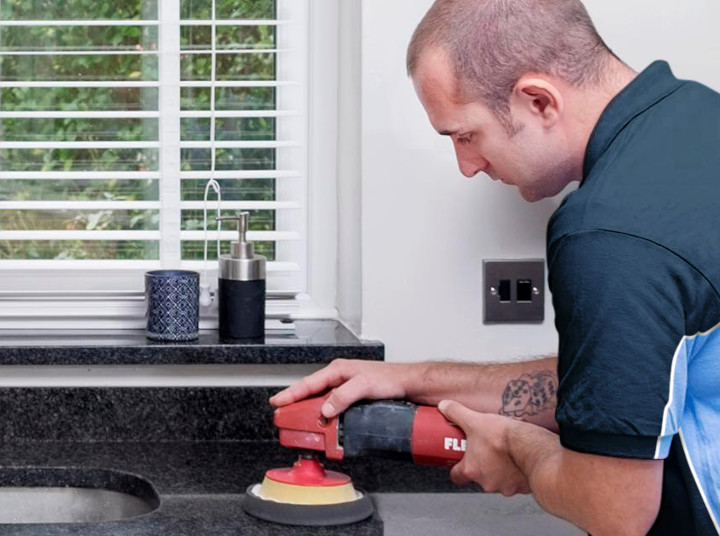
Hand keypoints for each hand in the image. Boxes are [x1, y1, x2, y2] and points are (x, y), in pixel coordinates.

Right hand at [269, 359, 416, 417]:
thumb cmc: (390, 378)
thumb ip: (343, 396)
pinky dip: (326, 414)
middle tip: (283, 416)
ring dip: (311, 411)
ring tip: (300, 422)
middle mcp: (339, 377)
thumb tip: (326, 409)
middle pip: (312, 392)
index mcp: (338, 370)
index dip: (291, 394)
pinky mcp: (353, 397)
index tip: (277, 402)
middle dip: (296, 403)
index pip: (308, 383)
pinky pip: (333, 406)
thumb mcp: (363, 386)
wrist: (408, 384)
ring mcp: (345, 387)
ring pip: (321, 400)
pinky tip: (324, 422)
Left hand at [438, 399, 530, 495]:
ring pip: (499, 478)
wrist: (532, 447)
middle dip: (482, 463)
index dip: (457, 468)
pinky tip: (519, 457)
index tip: (459, 460)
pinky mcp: (522, 487)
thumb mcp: (475, 421)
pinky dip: (517, 471)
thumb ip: (456, 413)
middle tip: (487, 448)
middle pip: (479, 475)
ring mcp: (505, 487)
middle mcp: (487, 482)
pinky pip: (517, 480)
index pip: (457, 476)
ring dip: (500, 467)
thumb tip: (444, 406)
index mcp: (472, 469)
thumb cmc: (504, 438)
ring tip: (504, 450)